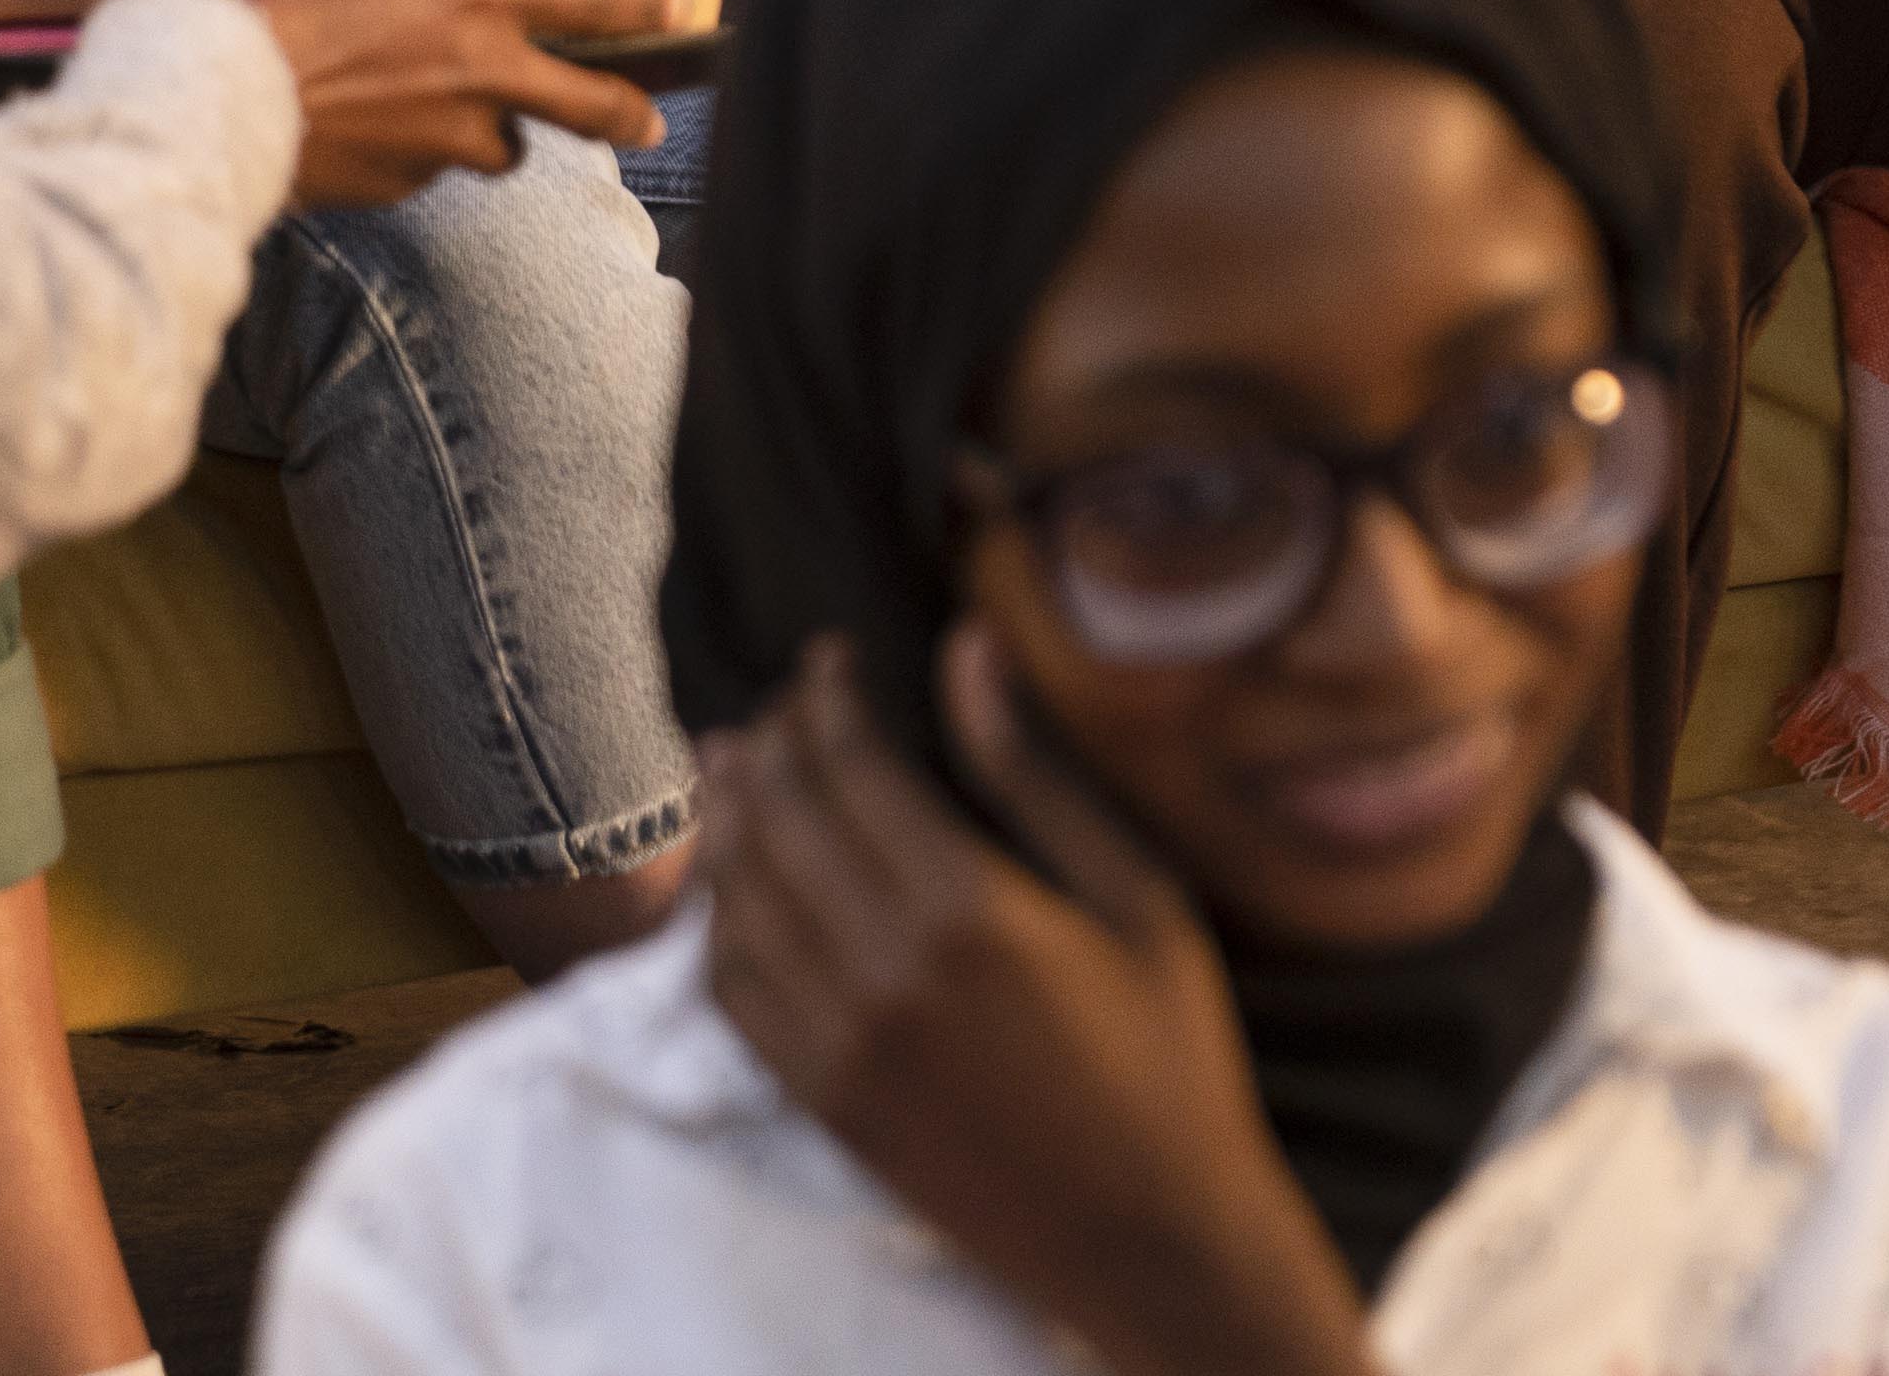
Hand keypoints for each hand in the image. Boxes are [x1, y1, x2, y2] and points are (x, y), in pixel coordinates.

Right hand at [181, 0, 665, 204]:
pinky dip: (409, 157)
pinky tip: (358, 138)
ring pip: (500, 147)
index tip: (674, 13)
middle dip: (629, 111)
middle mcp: (478, 66)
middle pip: (592, 102)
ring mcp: (446, 136)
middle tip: (647, 118)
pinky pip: (426, 172)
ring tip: (434, 115)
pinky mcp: (405, 186)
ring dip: (484, 133)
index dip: (638, 7)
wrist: (204, 95)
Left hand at [704, 631, 1385, 1375]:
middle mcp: (883, 970)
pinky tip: (731, 888)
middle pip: (779, 818)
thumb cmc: (1171, 1058)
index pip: (849, 765)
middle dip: (768, 744)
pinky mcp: (825, 1102)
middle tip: (777, 709)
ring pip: (740, 900)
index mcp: (967, 908)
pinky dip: (717, 925)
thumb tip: (967, 648)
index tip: (828, 661)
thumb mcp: (1136, 898)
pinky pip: (734, 995)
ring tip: (731, 769)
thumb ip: (1035, 774)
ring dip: (726, 820)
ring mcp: (841, 1044)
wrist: (1155, 1240)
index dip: (825, 697)